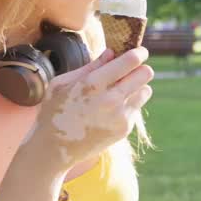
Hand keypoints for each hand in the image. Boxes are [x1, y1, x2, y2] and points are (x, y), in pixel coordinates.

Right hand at [29, 47, 153, 170]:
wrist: (54, 149)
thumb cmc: (54, 111)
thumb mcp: (62, 83)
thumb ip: (90, 66)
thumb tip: (112, 52)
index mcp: (93, 83)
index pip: (130, 61)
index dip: (138, 53)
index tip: (140, 51)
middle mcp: (111, 100)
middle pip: (145, 74)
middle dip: (140, 68)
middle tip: (132, 69)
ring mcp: (120, 116)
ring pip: (146, 90)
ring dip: (137, 87)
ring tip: (120, 90)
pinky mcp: (124, 129)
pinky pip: (137, 108)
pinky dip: (129, 104)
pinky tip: (111, 109)